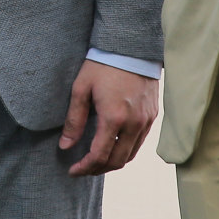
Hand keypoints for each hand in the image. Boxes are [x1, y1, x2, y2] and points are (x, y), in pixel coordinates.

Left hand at [59, 59, 157, 175]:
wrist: (131, 47)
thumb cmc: (103, 65)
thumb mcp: (81, 89)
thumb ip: (74, 120)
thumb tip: (65, 146)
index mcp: (114, 117)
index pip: (100, 155)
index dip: (85, 168)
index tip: (72, 171)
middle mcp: (134, 123)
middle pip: (117, 161)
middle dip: (98, 170)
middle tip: (82, 169)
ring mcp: (146, 121)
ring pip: (130, 155)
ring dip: (112, 163)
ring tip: (95, 162)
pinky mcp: (152, 116)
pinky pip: (139, 143)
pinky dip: (125, 151)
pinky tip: (111, 147)